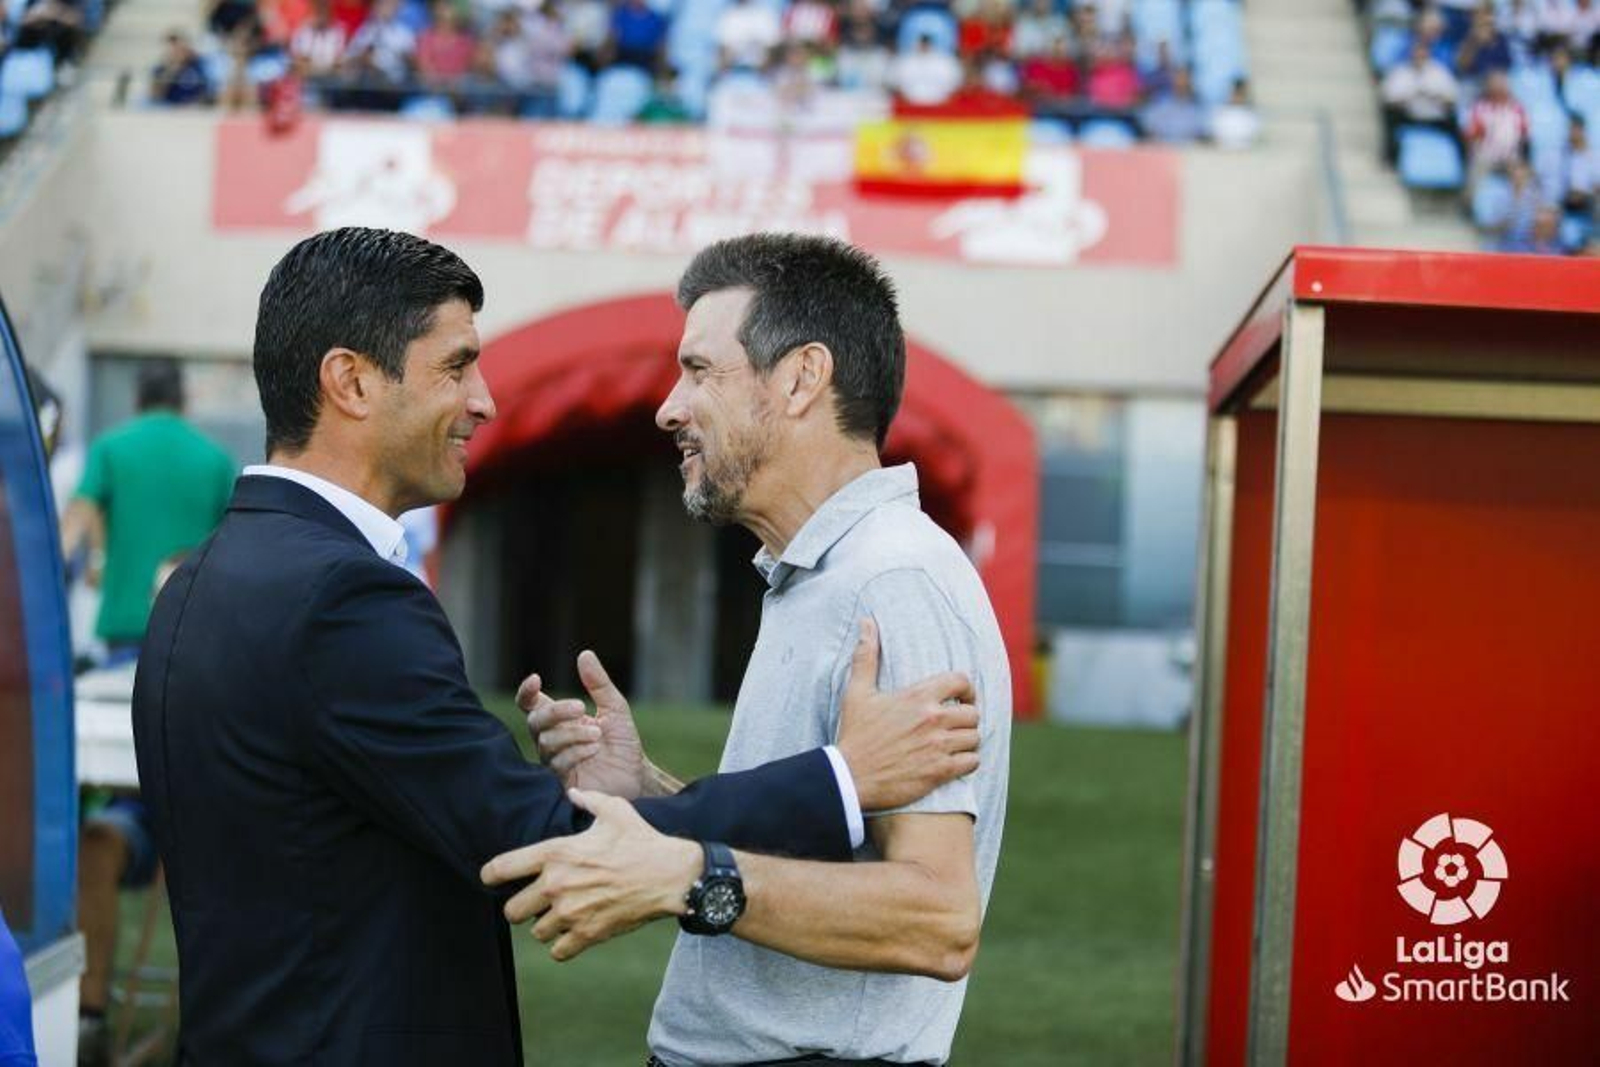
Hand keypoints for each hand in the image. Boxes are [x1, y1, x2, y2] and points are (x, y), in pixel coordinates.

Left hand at [480, 788, 699, 960]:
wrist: (670, 875)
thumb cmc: (641, 840)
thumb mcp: (615, 810)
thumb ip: (588, 800)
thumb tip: (573, 793)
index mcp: (556, 853)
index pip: (501, 869)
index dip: (490, 876)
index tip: (492, 879)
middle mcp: (557, 885)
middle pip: (511, 911)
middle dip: (520, 907)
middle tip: (534, 903)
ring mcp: (571, 913)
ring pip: (536, 932)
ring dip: (546, 926)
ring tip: (562, 916)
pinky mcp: (589, 934)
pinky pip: (558, 951)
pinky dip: (564, 945)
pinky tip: (574, 933)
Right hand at [520, 650, 645, 797]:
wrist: (636, 776)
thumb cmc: (622, 742)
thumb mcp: (615, 708)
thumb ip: (598, 684)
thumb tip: (585, 654)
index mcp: (560, 720)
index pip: (530, 705)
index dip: (526, 692)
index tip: (536, 679)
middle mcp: (552, 739)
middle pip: (535, 721)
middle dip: (556, 712)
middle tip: (581, 707)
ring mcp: (554, 760)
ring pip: (546, 742)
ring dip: (573, 734)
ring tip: (598, 735)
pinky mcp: (561, 781)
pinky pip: (557, 763)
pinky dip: (576, 752)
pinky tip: (594, 749)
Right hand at [835, 617, 980, 811]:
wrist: (849, 777)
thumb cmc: (855, 734)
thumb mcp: (857, 692)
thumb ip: (866, 656)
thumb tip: (866, 623)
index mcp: (918, 697)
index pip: (961, 681)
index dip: (966, 689)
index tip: (960, 698)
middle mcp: (933, 720)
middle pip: (973, 713)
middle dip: (967, 717)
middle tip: (956, 724)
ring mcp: (938, 746)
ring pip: (975, 738)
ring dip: (967, 740)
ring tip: (956, 743)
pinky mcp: (939, 771)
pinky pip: (972, 762)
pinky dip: (967, 761)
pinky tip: (955, 762)